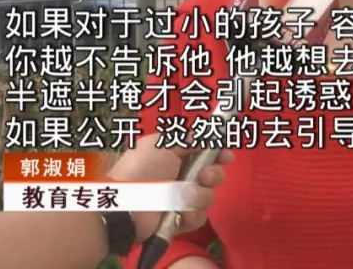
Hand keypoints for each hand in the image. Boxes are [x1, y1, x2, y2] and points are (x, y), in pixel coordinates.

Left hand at [106, 135, 232, 240]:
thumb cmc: (142, 169)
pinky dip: (190, 215)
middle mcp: (181, 176)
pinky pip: (198, 216)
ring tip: (184, 197)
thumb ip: (188, 139)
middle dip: (213, 175)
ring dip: (199, 196)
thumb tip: (209, 134)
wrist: (125, 206)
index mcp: (176, 156)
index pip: (206, 153)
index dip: (219, 154)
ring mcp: (181, 198)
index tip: (226, 157)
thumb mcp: (162, 145)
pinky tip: (180, 214)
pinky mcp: (180, 219)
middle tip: (204, 177)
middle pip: (213, 174)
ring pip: (208, 196)